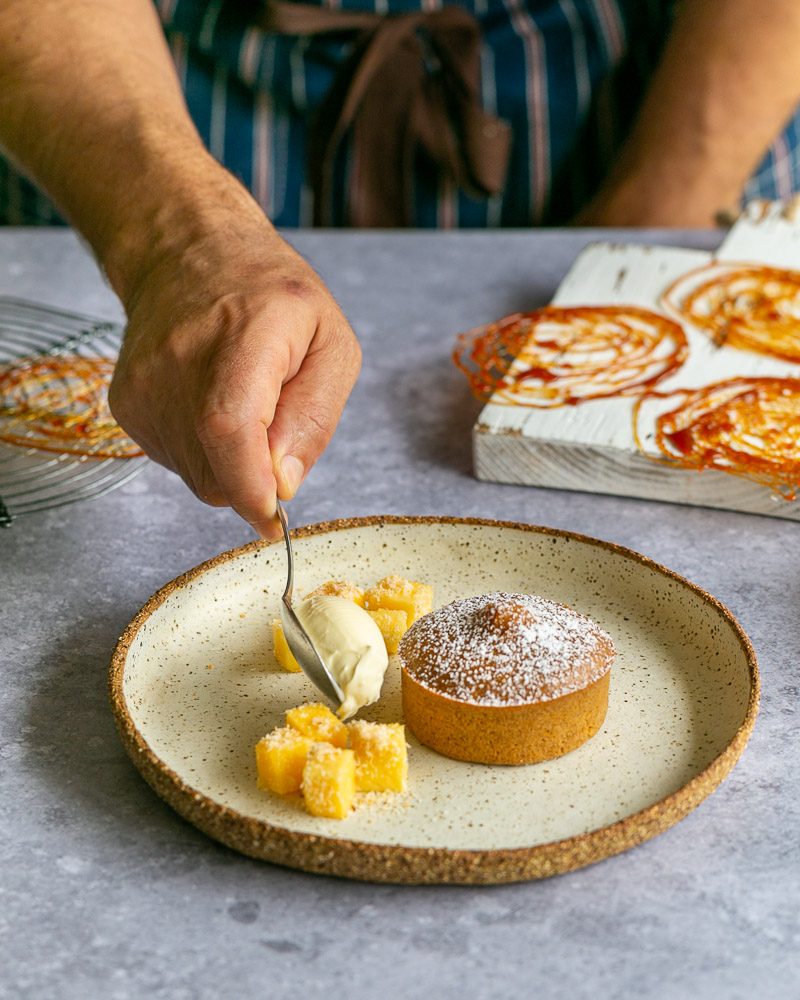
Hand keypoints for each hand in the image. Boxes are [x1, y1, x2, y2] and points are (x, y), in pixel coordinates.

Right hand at [108, 216, 360, 537]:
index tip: (274, 519)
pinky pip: (179, 463)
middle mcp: (179, 363)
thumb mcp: (330, 344)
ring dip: (232, 465)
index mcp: (243, 336)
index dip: (251, 486)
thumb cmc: (271, 297)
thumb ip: (314, 418)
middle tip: (276, 429)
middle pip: (216, 471)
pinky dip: (206, 453)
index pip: (228, 426)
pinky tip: (210, 403)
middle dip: (256, 480)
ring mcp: (143, 386)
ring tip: (242, 402)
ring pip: (198, 477)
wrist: (187, 252)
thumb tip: (283, 485)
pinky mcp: (127, 406)